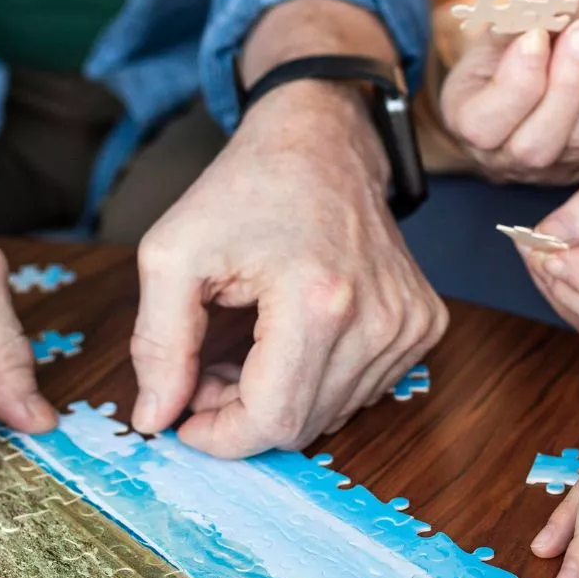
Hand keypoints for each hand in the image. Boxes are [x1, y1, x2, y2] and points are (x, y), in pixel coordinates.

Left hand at [130, 81, 446, 456]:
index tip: (186, 415)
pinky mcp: (423, 324)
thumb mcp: (172, 255)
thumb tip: (155, 419)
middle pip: (303, 425)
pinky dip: (318, 380)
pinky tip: (291, 339)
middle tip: (207, 370)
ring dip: (280, 398)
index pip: (273, 421)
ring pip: (332, 414)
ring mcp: (408, 324)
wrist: (320, 142)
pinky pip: (362, 390)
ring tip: (248, 347)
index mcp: (318, 302)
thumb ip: (157, 344)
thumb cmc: (245, 189)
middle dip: (243, 414)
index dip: (221, 436)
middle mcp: (377, 320)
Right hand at [440, 0, 578, 184]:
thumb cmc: (504, 50)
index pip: (486, 126)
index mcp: (473, 132)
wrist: (533, 73)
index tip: (535, 34)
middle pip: (540, 142)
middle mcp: (514, 161)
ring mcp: (562, 166)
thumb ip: (515, 23)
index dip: (516, 81)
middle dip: (568, 81)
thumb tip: (553, 13)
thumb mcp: (495, 31)